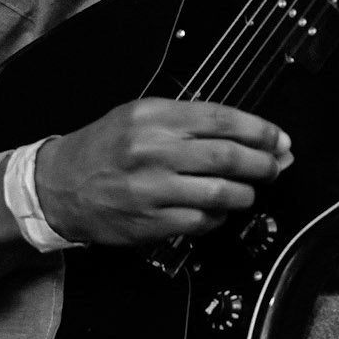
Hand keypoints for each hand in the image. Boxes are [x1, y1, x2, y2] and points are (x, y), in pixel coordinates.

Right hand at [34, 98, 291, 246]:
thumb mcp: (140, 115)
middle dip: (264, 163)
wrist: (59, 185)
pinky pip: (202, 222)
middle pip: (229, 157)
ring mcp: (152, 189)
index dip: (260, 130)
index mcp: (154, 117)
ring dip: (246, 193)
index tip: (280, 139)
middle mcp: (154, 151)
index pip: (222, 119)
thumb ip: (190, 120)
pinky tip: (219, 211)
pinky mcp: (151, 223)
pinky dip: (219, 218)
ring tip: (250, 190)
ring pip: (221, 193)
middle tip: (276, 166)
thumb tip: (247, 133)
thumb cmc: (104, 148)